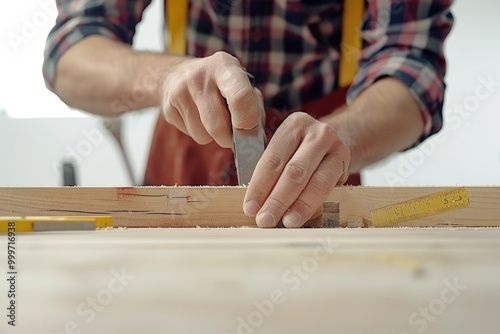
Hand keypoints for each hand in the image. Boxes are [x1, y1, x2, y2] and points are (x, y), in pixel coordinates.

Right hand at [160, 52, 263, 147]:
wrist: (177, 74)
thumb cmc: (220, 83)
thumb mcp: (240, 82)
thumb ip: (253, 106)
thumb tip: (257, 138)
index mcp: (224, 66)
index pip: (240, 96)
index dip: (247, 121)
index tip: (249, 131)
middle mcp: (199, 76)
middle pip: (217, 126)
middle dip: (229, 139)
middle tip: (233, 135)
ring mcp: (180, 91)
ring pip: (203, 135)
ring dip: (213, 136)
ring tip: (212, 119)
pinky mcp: (168, 108)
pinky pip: (191, 135)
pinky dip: (200, 133)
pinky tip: (198, 117)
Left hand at [243, 112, 349, 227]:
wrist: (331, 145)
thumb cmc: (297, 152)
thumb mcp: (282, 151)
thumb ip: (267, 171)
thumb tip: (253, 205)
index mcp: (293, 125)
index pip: (272, 160)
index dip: (259, 187)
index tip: (250, 208)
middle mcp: (316, 132)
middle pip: (294, 171)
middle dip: (277, 200)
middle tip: (264, 220)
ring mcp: (335, 145)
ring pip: (315, 181)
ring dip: (298, 206)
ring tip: (286, 223)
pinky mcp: (345, 161)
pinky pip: (328, 187)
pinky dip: (312, 205)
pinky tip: (301, 216)